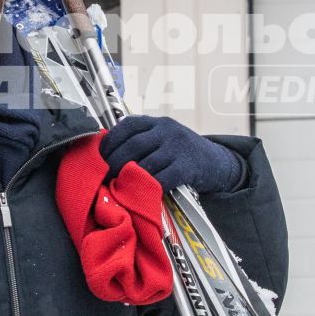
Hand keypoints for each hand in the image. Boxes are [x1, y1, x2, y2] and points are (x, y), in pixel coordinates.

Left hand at [98, 114, 244, 194]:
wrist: (217, 163)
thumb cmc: (182, 153)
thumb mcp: (164, 138)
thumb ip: (141, 141)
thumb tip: (106, 154)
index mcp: (157, 122)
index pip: (126, 127)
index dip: (109, 142)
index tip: (97, 157)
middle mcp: (167, 130)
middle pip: (132, 145)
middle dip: (114, 162)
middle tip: (103, 177)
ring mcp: (178, 147)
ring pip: (145, 163)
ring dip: (128, 177)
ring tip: (117, 187)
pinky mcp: (187, 167)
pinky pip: (162, 179)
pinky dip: (148, 187)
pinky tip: (141, 193)